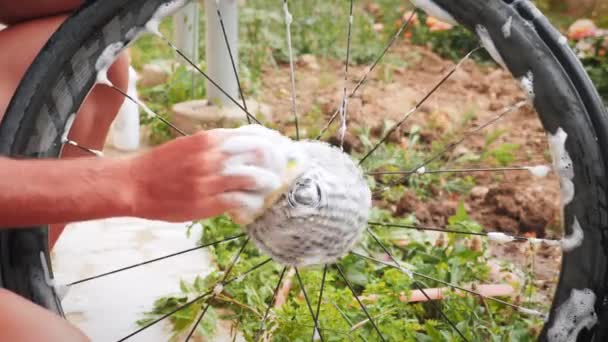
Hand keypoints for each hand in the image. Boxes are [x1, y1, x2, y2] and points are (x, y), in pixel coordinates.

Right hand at [128, 126, 293, 222]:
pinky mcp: (207, 202)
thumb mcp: (190, 145)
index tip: (278, 150)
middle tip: (278, 170)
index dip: (271, 144)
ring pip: (254, 177)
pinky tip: (251, 206)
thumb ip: (216, 146)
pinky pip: (241, 201)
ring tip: (269, 188)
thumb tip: (245, 149)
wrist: (134, 184)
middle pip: (259, 154)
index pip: (253, 135)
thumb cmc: (162, 165)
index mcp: (209, 139)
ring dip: (266, 184)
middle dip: (274, 163)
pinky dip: (251, 204)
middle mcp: (212, 156)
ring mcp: (210, 180)